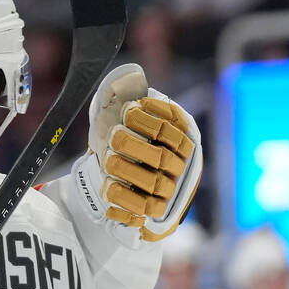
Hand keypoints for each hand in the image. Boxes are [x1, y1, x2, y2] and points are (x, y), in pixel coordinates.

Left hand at [72, 63, 201, 243]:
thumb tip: (129, 76)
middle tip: (113, 135)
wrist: (131, 187)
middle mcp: (180, 165)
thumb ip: (129, 100)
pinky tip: (108, 186)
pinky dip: (122, 197)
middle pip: (160, 155)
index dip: (149, 118)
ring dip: (125, 169)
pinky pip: (142, 208)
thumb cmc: (129, 146)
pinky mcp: (156, 212)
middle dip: (132, 143)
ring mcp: (169, 189)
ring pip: (151, 182)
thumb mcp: (130, 122)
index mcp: (181, 139)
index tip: (127, 110)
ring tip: (107, 160)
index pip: (172, 128)